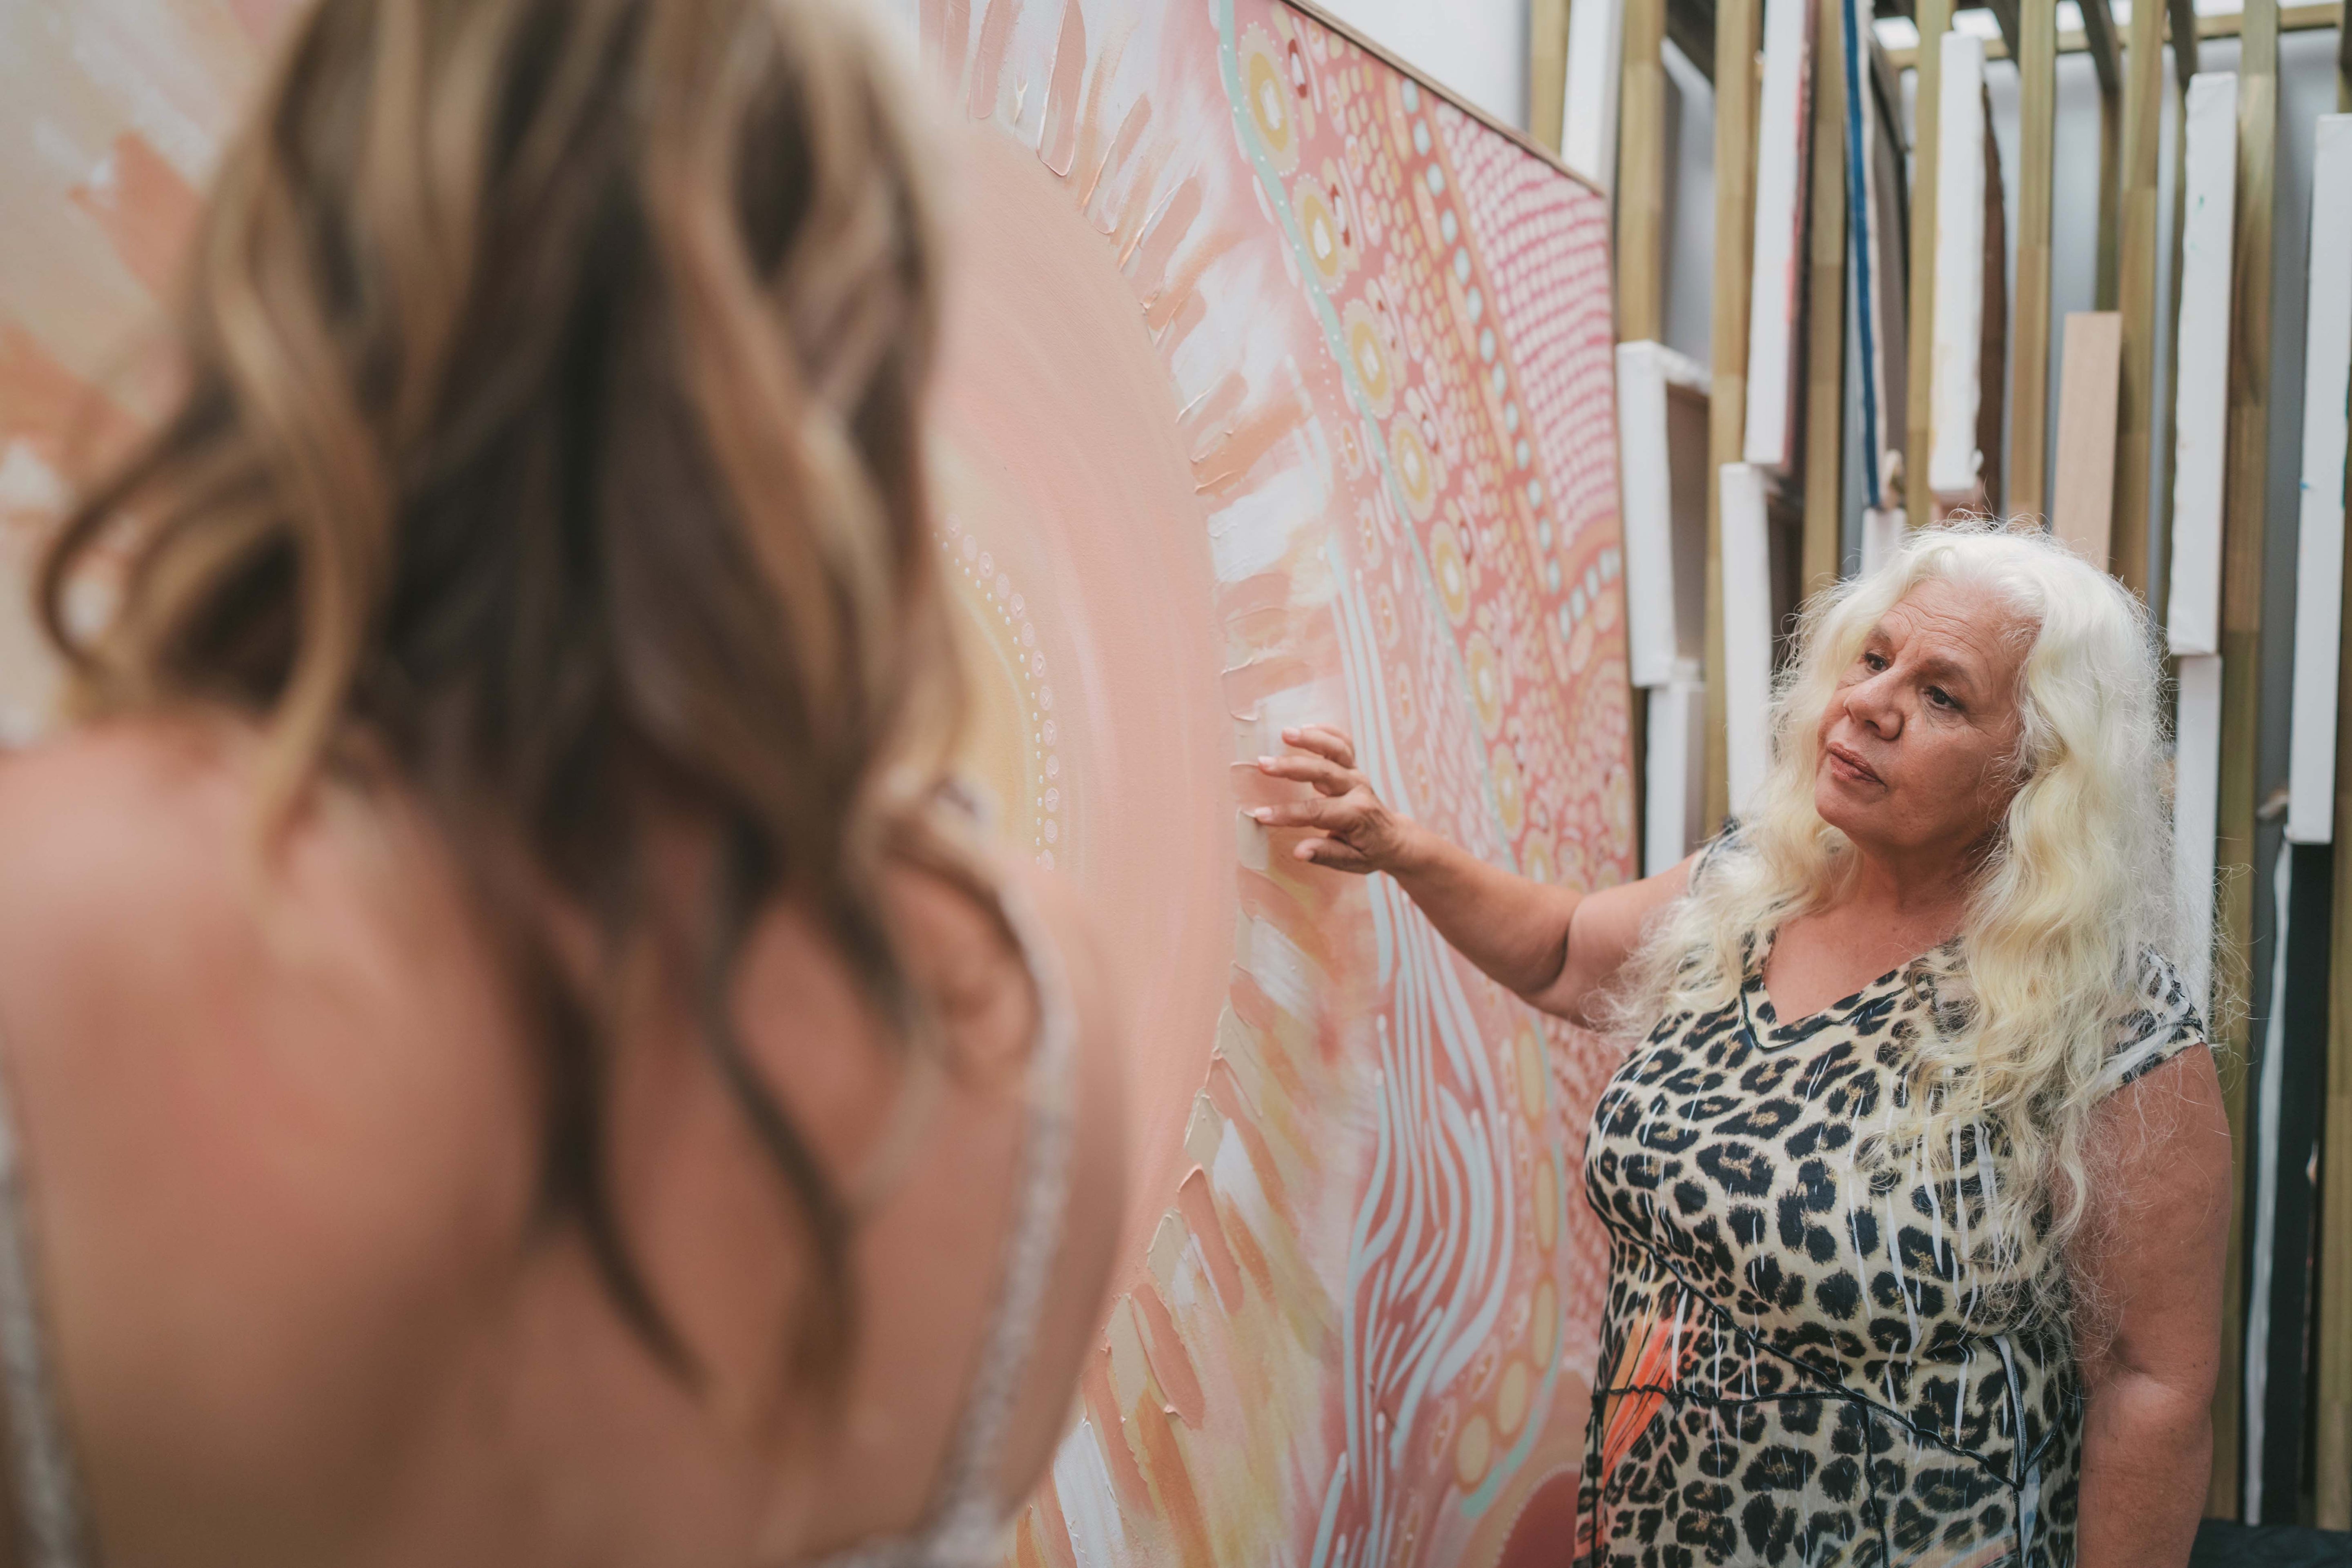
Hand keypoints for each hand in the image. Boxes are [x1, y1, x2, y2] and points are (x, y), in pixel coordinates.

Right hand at [1248, 726, 1417, 874]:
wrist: (1394, 838)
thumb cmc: (1369, 852)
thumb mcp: (1351, 862)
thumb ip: (1325, 854)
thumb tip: (1299, 852)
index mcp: (1356, 815)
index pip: (1316, 812)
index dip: (1287, 814)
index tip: (1260, 814)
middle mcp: (1358, 789)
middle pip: (1324, 773)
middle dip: (1292, 767)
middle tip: (1263, 764)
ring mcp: (1357, 774)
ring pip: (1337, 750)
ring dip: (1311, 739)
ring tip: (1285, 733)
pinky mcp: (1355, 767)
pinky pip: (1344, 743)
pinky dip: (1328, 731)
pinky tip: (1307, 725)